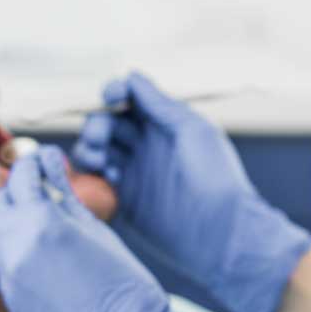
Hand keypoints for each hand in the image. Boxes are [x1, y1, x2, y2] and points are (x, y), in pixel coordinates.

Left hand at [0, 146, 228, 311]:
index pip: (21, 176)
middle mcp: (16, 248)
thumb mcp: (99, 232)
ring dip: (12, 221)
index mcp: (42, 224)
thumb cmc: (125, 287)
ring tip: (43, 224)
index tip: (45, 160)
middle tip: (43, 190)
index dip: (33, 163)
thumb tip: (52, 169)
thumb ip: (68, 199)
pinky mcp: (12, 301)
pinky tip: (45, 257)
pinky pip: (3, 265)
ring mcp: (10, 278)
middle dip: (17, 191)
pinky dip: (16, 252)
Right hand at [70, 73, 310, 311]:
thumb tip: (132, 76)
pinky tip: (103, 180)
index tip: (108, 97)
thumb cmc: (216, 178)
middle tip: (98, 139)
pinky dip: (90, 177)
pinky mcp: (125, 202)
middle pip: (108, 124)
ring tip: (96, 160)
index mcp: (166, 125)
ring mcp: (135, 174)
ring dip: (88, 150)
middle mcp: (148, 146)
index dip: (114, 93)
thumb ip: (161, 105)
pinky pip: (97, 183)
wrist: (221, 235)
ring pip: (97, 152)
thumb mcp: (193, 132)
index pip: (130, 100)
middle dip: (97, 125)